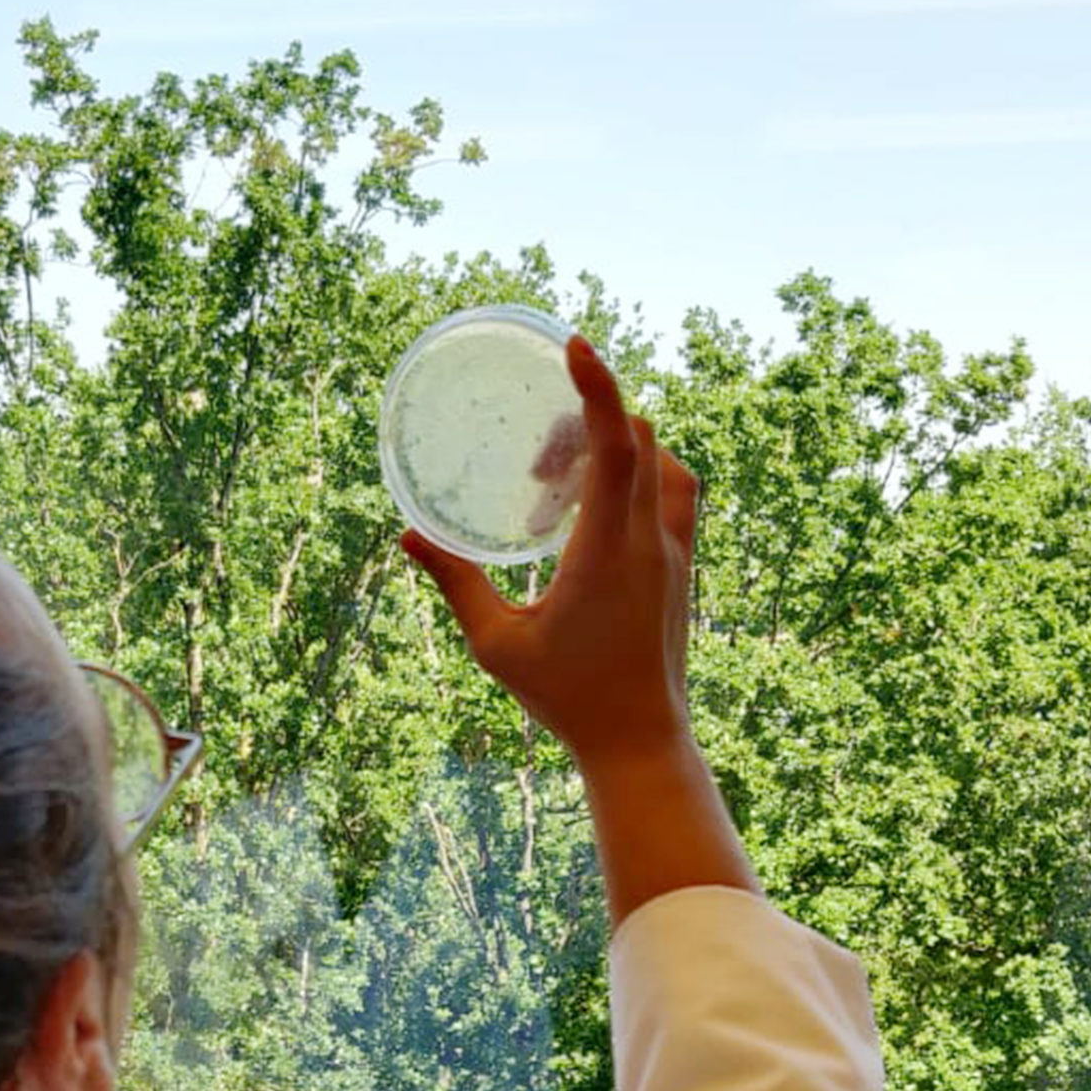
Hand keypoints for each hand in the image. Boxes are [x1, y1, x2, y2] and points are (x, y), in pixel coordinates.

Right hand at [402, 337, 700, 775]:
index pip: (617, 444)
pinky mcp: (681, 571)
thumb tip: (409, 535)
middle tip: (534, 460)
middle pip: (638, 442)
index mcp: (611, 551)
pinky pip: (672, 496)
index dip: (599, 387)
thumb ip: (456, 583)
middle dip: (589, 423)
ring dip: (618, 450)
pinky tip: (593, 512)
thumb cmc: (569, 699)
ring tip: (560, 486)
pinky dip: (640, 478)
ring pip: (664, 465)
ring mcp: (675, 555)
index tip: (576, 345)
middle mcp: (652, 543)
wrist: (641, 745)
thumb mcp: (498, 644)